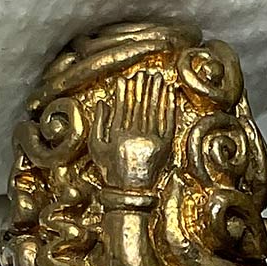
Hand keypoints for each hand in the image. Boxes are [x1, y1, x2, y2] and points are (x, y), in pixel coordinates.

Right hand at [89, 72, 175, 190]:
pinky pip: (168, 122)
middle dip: (143, 87)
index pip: (123, 107)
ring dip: (157, 92)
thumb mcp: (96, 148)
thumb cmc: (110, 171)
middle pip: (140, 105)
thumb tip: (102, 103)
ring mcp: (151, 141)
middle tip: (145, 72)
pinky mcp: (165, 146)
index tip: (128, 78)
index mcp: (118, 135)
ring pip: (155, 111)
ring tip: (158, 77)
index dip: (126, 91)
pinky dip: (169, 107)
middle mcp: (135, 136)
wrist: (130, 192)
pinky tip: (170, 94)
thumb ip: (98, 124)